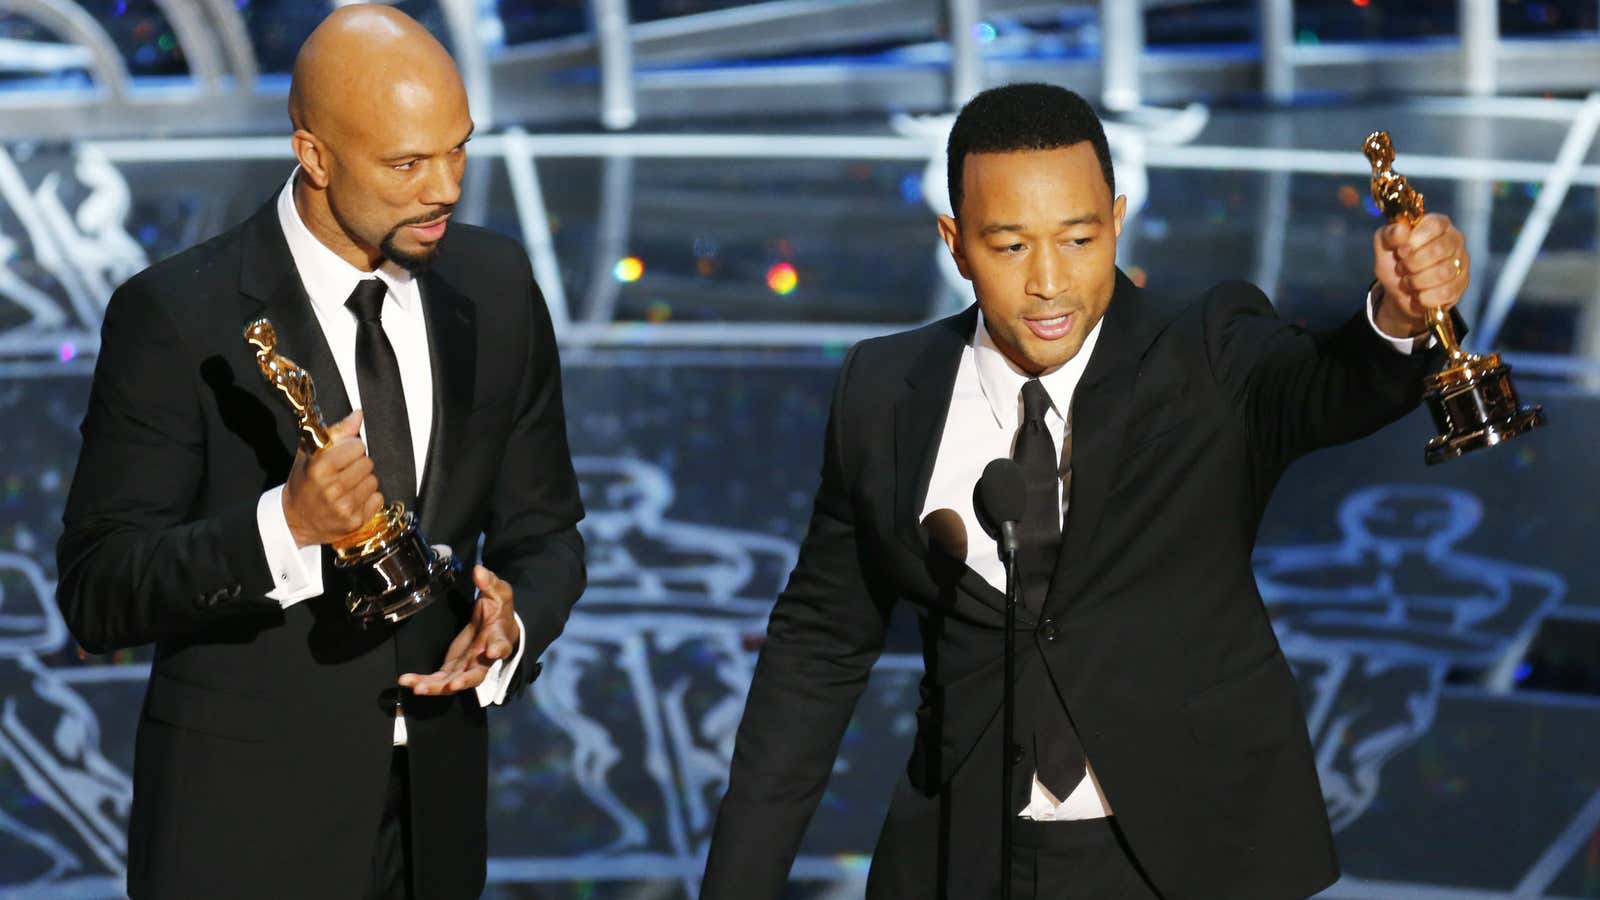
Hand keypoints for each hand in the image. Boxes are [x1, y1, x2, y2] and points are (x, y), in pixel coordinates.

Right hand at [281, 410, 381, 546]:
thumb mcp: (310, 453)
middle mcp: (332, 489)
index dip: (351, 448)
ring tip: (346, 486)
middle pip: (368, 463)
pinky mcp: (355, 521)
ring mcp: (344, 507)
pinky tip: (352, 499)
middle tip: (343, 472)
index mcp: (319, 468)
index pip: (357, 446)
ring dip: (363, 481)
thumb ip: (337, 432)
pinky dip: (368, 498)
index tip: (341, 455)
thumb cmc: (303, 482)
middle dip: (358, 464)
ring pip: (374, 480)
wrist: (295, 520)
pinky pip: (378, 498)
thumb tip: (358, 415)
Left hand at [398, 565, 520, 695]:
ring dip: (436, 687)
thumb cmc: (499, 611)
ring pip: (453, 682)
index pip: (501, 645)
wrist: (498, 628)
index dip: (498, 649)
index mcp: (498, 638)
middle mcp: (483, 658)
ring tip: (417, 687)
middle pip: (477, 674)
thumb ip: (489, 583)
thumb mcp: (498, 593)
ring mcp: (467, 666)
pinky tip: (406, 681)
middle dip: (465, 680)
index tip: (492, 651)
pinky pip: (438, 679)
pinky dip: (423, 682)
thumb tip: (479, 570)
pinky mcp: (452, 668)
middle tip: (453, 685)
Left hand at [1372, 212, 1470, 337]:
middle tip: (1401, 268)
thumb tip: (1400, 229)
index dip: (1414, 240)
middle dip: (1413, 264)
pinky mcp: (1462, 283)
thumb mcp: (1384, 246)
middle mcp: (1454, 239)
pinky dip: (1425, 297)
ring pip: (1443, 272)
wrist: (1400, 291)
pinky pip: (1446, 292)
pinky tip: (1418, 295)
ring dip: (1417, 281)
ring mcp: (1461, 261)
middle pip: (1439, 249)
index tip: (1400, 251)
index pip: (1434, 225)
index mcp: (1437, 223)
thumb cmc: (1395, 262)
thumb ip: (1389, 235)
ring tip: (1408, 281)